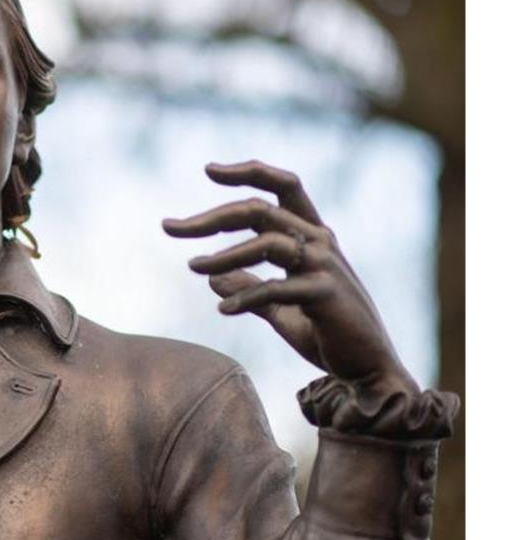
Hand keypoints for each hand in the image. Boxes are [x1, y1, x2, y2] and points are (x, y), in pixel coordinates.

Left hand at [162, 160, 418, 396]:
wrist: (368, 370)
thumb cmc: (327, 333)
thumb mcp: (280, 308)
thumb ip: (250, 289)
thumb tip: (211, 278)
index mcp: (313, 235)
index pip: (283, 185)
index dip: (248, 172)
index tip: (209, 169)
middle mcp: (320, 241)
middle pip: (259, 209)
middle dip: (210, 217)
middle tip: (170, 228)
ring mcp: (325, 266)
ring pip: (266, 242)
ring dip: (223, 255)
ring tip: (193, 267)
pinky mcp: (325, 294)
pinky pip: (276, 288)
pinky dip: (245, 296)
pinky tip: (223, 309)